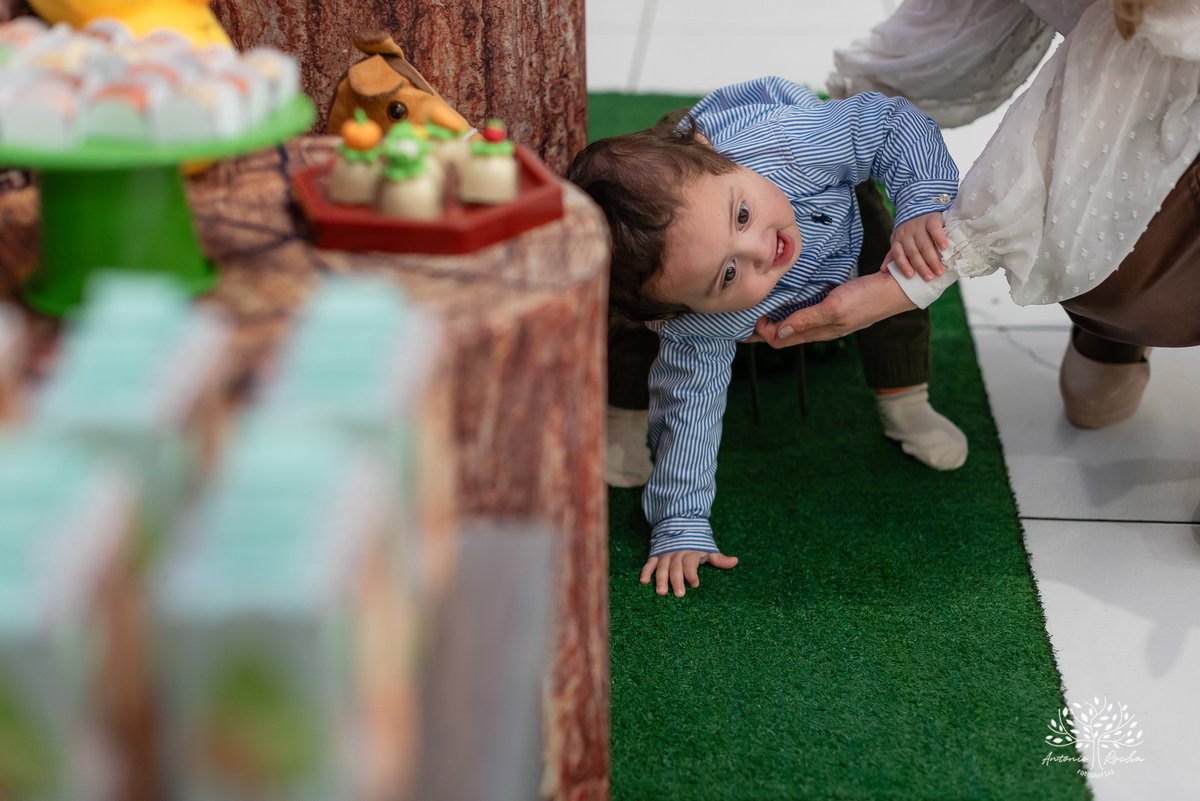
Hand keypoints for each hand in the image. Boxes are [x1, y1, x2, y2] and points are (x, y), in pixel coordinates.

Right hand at [639, 549, 738, 596]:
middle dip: (676, 580)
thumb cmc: (696, 544)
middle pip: (676, 568)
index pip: (690, 563)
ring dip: (661, 579)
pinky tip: (644, 581)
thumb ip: (719, 559)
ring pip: (662, 567)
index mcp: (691, 552)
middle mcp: (676, 553)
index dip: (692, 573)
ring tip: (661, 592)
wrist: (679, 525)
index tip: (695, 584)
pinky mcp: (656, 555)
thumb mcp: (708, 549)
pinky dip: (646, 571)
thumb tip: (735, 561)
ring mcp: (665, 554)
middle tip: (679, 594)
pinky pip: (649, 563)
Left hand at [753, 270, 916, 345]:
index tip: (750, 318)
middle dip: (761, 330)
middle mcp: (820, 328)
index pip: (780, 341)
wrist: (896, 287)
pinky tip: (783, 299)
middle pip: (783, 334)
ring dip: (775, 319)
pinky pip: (805, 312)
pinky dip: (790, 309)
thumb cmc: (867, 298)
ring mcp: (827, 318)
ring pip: (793, 323)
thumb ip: (806, 320)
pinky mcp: (832, 306)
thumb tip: (776, 333)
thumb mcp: (834, 308)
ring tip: (757, 310)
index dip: (761, 333)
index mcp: (819, 332)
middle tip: (740, 318)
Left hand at [886, 212, 947, 280]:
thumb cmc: (910, 231)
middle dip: (921, 267)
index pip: (898, 255)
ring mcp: (918, 226)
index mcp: (897, 240)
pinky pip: (934, 230)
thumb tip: (883, 270)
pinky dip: (939, 239)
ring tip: (939, 271)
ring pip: (924, 245)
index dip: (903, 266)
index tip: (910, 277)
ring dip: (932, 259)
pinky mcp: (931, 220)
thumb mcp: (900, 241)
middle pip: (913, 253)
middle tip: (929, 278)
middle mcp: (906, 234)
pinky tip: (944, 248)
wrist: (919, 207)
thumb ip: (894, 255)